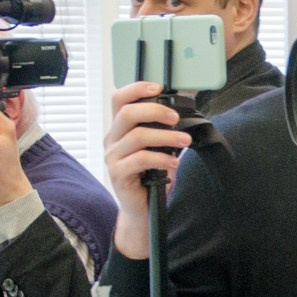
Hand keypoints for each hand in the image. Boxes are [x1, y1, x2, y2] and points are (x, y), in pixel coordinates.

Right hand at [104, 80, 190, 259]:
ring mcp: (113, 157)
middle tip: (176, 118)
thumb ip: (161, 129)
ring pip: (138, 136)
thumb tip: (180, 110)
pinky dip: (162, 159)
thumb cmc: (150, 176)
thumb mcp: (156, 147)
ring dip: (166, 137)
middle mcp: (112, 140)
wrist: (141, 209)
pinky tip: (174, 165)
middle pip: (127, 113)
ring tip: (185, 142)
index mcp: (119, 129)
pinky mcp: (118, 173)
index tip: (159, 88)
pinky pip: (142, 159)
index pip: (119, 99)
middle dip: (155, 110)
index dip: (137, 89)